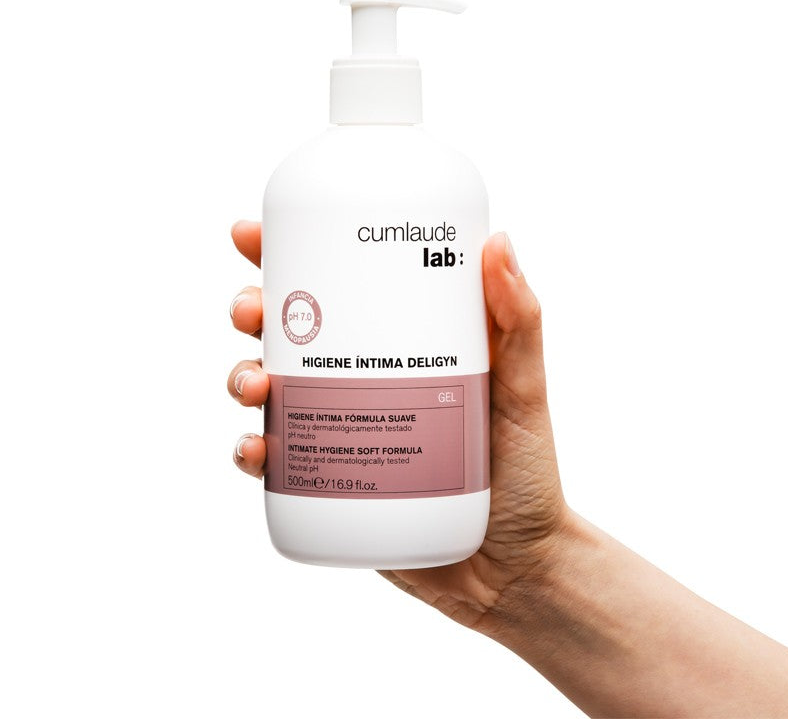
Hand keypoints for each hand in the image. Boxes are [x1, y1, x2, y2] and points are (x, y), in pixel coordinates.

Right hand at [228, 220, 567, 630]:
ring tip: (252, 385)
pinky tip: (254, 448)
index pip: (341, 287)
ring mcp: (344, 431)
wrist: (515, 568)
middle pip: (291, 334)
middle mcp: (364, 380)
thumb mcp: (526, 388)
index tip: (252, 236)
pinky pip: (279, 462)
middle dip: (253, 313)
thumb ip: (520, 321)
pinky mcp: (332, 484)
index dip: (287, 256)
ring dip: (243, 377)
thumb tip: (498, 240)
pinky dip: (253, 451)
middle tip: (249, 311)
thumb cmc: (527, 471)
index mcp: (402, 344)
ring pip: (272, 391)